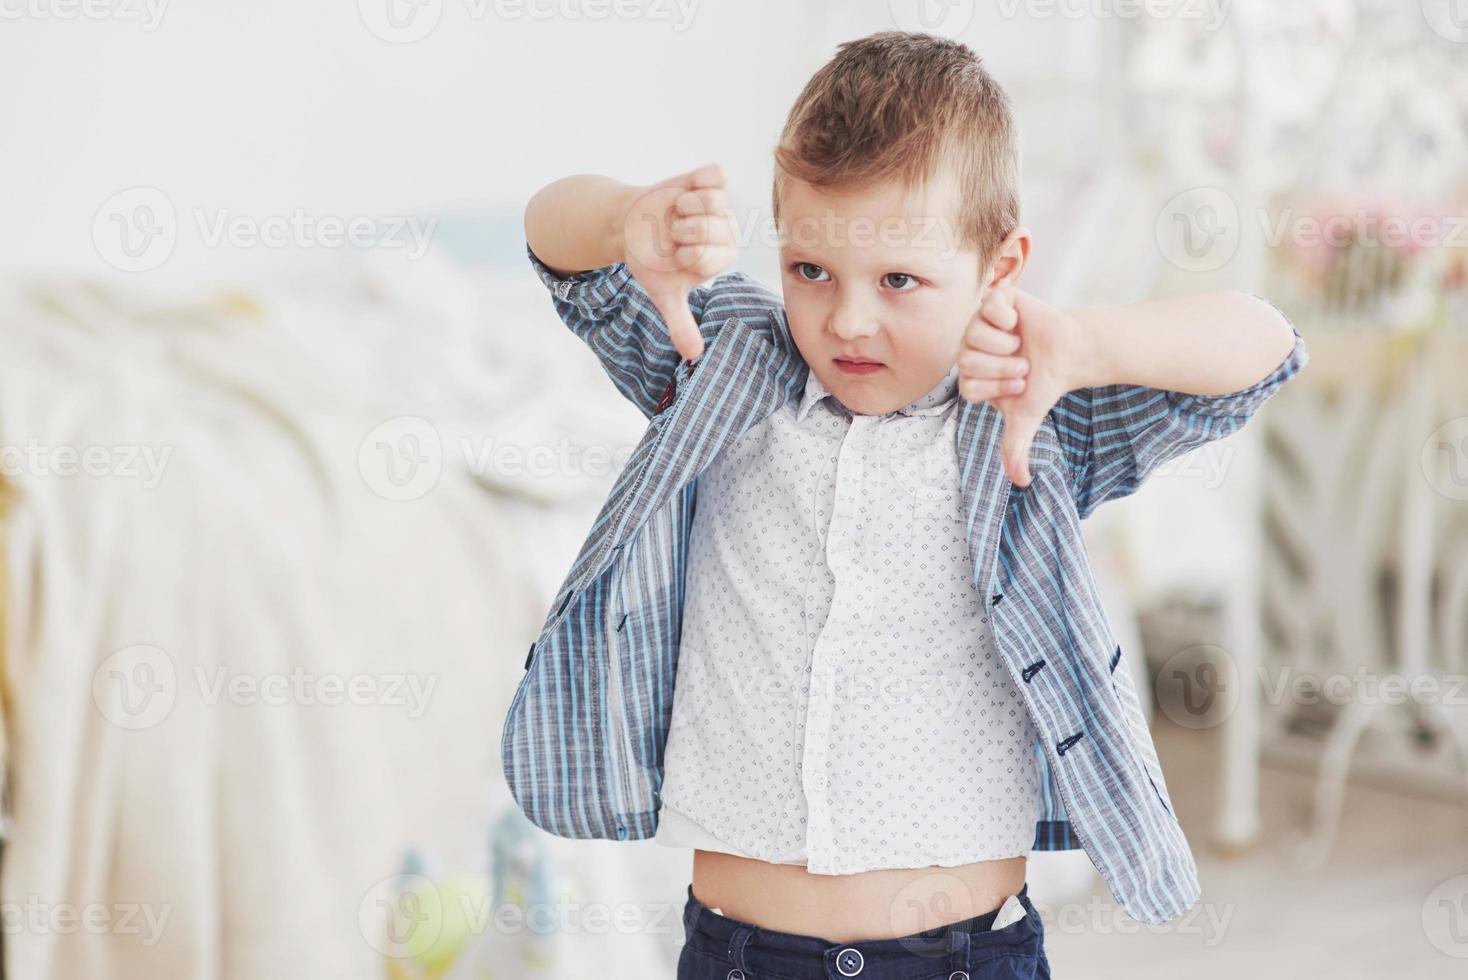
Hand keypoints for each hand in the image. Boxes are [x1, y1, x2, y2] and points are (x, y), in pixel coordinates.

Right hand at [620, 162, 736, 361]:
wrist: (632, 226)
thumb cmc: (651, 262)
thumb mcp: (663, 294)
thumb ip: (681, 323)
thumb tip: (693, 356)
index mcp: (722, 257)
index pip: (711, 253)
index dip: (685, 252)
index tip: (675, 254)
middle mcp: (728, 231)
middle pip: (712, 226)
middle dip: (682, 229)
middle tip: (673, 233)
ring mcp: (722, 204)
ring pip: (714, 199)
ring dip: (684, 206)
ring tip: (676, 213)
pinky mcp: (712, 180)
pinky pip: (715, 173)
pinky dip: (694, 182)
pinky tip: (684, 191)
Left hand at [957, 285, 1083, 487]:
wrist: (1067, 352)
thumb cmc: (1041, 384)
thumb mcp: (1026, 418)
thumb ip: (1015, 448)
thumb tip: (1022, 483)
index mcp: (968, 376)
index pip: (968, 385)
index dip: (997, 386)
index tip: (1018, 384)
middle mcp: (966, 349)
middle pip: (968, 361)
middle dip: (1003, 367)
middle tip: (1021, 364)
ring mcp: (977, 323)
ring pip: (976, 334)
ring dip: (1008, 344)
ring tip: (1019, 344)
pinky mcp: (993, 300)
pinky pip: (990, 306)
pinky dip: (1009, 317)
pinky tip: (1017, 322)